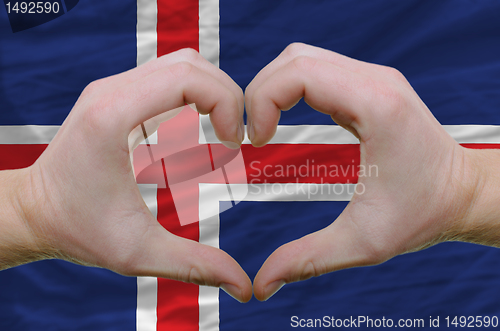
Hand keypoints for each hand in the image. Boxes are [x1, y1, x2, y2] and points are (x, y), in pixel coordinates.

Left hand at [1, 48, 251, 301]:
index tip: (234, 144)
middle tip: (234, 140)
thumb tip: (244, 286)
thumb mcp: (137, 253)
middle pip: (190, 64)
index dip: (227, 104)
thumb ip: (195, 265)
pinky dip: (195, 98)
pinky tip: (198, 133)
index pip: (188, 77)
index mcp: (114, 116)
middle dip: (227, 97)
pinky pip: (167, 79)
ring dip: (212, 95)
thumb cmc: (77, 230)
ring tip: (221, 135)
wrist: (33, 212)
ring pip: (181, 65)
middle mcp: (111, 91)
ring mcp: (112, 89)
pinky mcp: (117, 96)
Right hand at [245, 43, 494, 300]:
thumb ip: (307, 260)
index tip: (255, 140)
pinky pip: (318, 69)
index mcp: (376, 107)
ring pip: (303, 58)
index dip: (262, 101)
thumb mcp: (363, 242)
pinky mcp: (370, 85)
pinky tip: (286, 118)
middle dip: (259, 92)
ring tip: (264, 126)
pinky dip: (291, 88)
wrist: (463, 194)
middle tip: (253, 135)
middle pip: (294, 59)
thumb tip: (262, 283)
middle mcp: (376, 81)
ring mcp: (374, 78)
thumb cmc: (425, 213)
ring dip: (273, 88)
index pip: (299, 73)